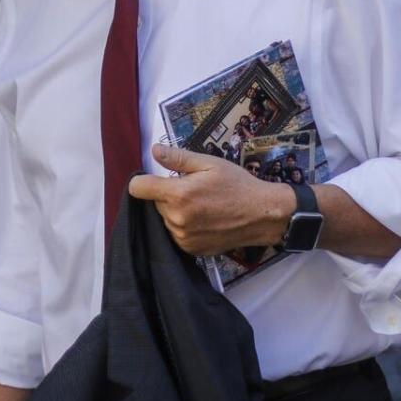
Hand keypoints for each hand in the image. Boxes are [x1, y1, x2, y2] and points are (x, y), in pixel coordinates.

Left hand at [128, 144, 294, 255]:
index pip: (138, 188)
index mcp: (178, 195)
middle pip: (154, 202)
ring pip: (165, 219)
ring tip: (201, 205)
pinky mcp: (190, 249)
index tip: (156, 178)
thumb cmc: (237, 185)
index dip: (143, 180)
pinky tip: (204, 220)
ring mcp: (182, 237)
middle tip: (193, 190)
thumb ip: (178, 158)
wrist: (262, 215)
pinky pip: (176, 234)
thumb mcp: (210, 164)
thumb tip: (154, 150)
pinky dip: (184, 226)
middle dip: (167, 194)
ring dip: (175, 211)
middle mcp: (176, 219)